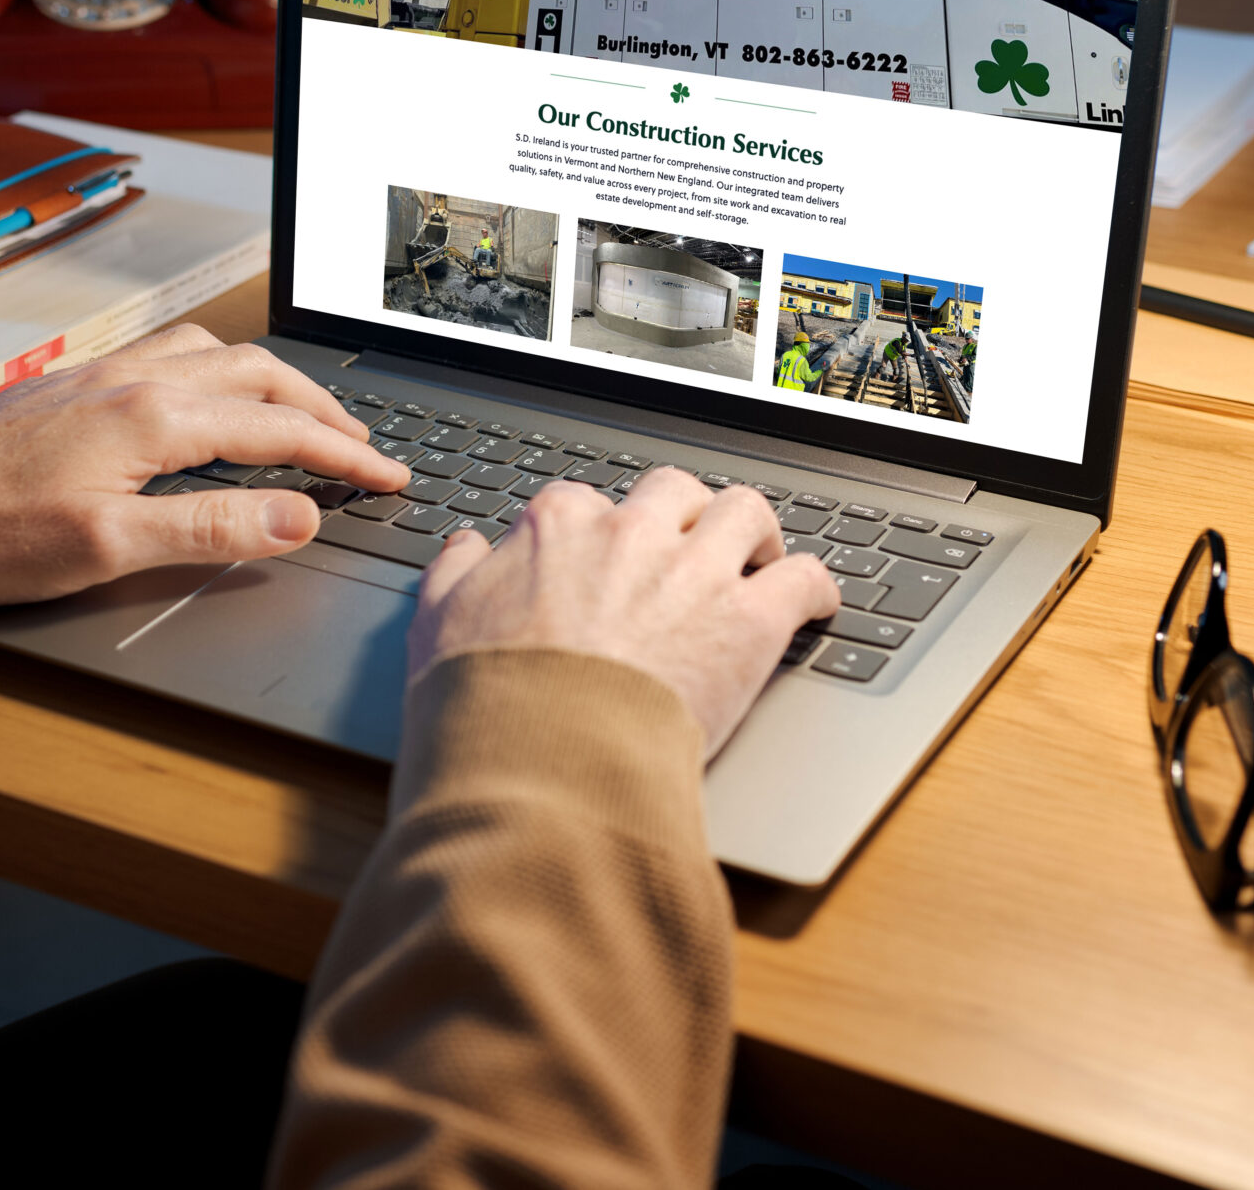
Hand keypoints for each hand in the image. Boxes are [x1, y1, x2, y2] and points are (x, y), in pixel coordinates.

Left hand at [0, 324, 410, 605]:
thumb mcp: (111, 547)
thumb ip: (214, 527)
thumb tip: (300, 515)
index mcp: (156, 416)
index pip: (280, 427)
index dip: (345, 453)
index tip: (389, 474)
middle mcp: (137, 378)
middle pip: (260, 373)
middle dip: (324, 407)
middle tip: (364, 445)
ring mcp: (106, 373)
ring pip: (219, 353)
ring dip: (275, 379)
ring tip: (304, 412)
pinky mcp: (79, 382)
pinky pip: (176, 353)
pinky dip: (223, 368)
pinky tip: (214, 391)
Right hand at [410, 468, 839, 757]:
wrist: (541, 761)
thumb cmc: (488, 703)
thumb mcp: (438, 625)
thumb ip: (455, 574)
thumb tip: (467, 548)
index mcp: (561, 526)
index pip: (588, 503)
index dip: (600, 532)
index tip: (606, 560)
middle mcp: (634, 533)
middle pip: (676, 492)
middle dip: (685, 514)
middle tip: (689, 548)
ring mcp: (697, 572)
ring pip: (746, 512)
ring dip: (755, 534)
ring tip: (759, 558)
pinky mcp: (749, 622)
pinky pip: (804, 578)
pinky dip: (815, 588)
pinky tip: (815, 603)